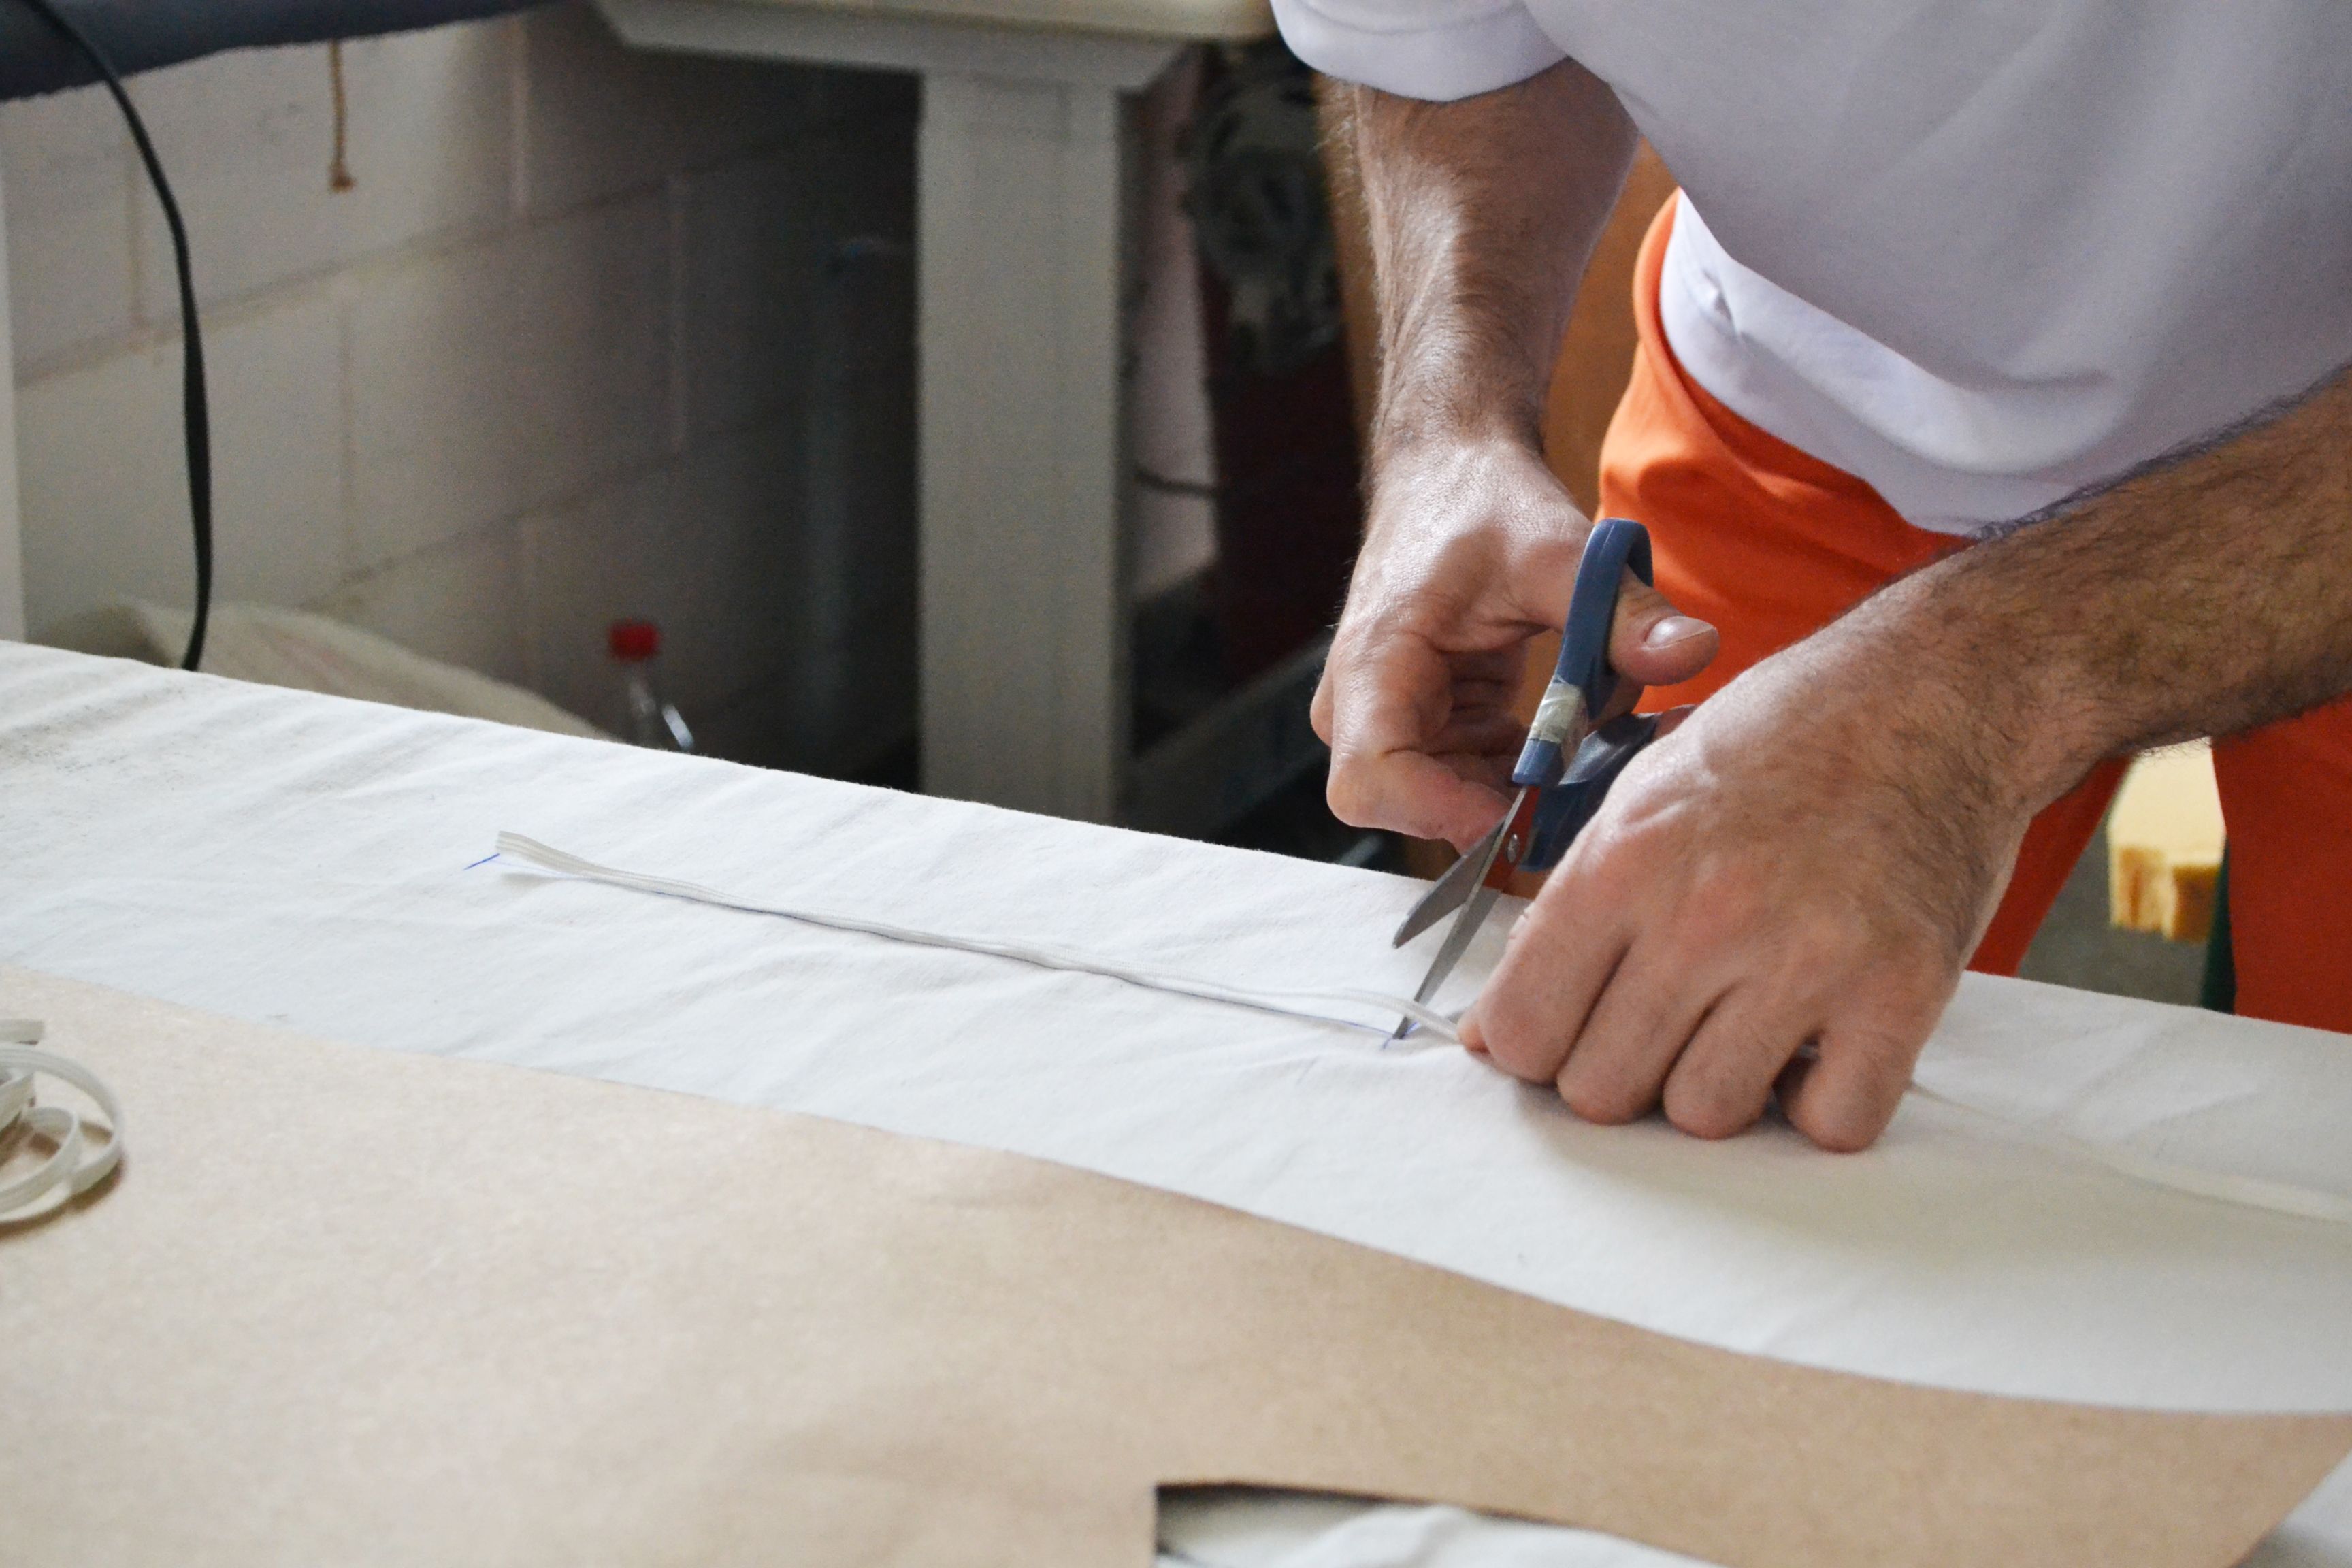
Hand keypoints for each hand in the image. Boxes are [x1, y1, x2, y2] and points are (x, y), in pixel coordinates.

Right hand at [1311, 437, 1718, 849]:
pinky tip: (1582, 739)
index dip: (1448, 814)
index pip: (1373, 782)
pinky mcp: (1433, 730)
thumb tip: (1695, 651)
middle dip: (1510, 809)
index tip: (1536, 807)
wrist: (1454, 474)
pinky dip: (1534, 774)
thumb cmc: (1483, 504)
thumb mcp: (1558, 552)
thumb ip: (1620, 611)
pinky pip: (1477, 784)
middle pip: (1417, 809)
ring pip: (1454, 806)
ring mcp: (1396, 725)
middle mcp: (1364, 709)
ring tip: (1599, 746)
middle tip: (1595, 781)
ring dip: (1532, 793)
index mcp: (1374, 665)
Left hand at [1458, 634, 2029, 1150]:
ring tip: (1747, 1023)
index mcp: (1624, 862)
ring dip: (1721, 1088)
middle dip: (1624, 1072)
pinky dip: (1823, 1105)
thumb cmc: (1785, 737)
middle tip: (1666, 1026)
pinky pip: (1830, 1125)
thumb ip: (1566, 914)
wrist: (1937, 692)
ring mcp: (1805, 959)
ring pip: (1705, 1116)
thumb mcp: (1642, 795)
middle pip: (1603, 1090)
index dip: (1537, 1046)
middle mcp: (1703, 915)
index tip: (1568, 1031)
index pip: (1524, 1026)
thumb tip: (1496, 1034)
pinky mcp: (1900, 992)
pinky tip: (1822, 1045)